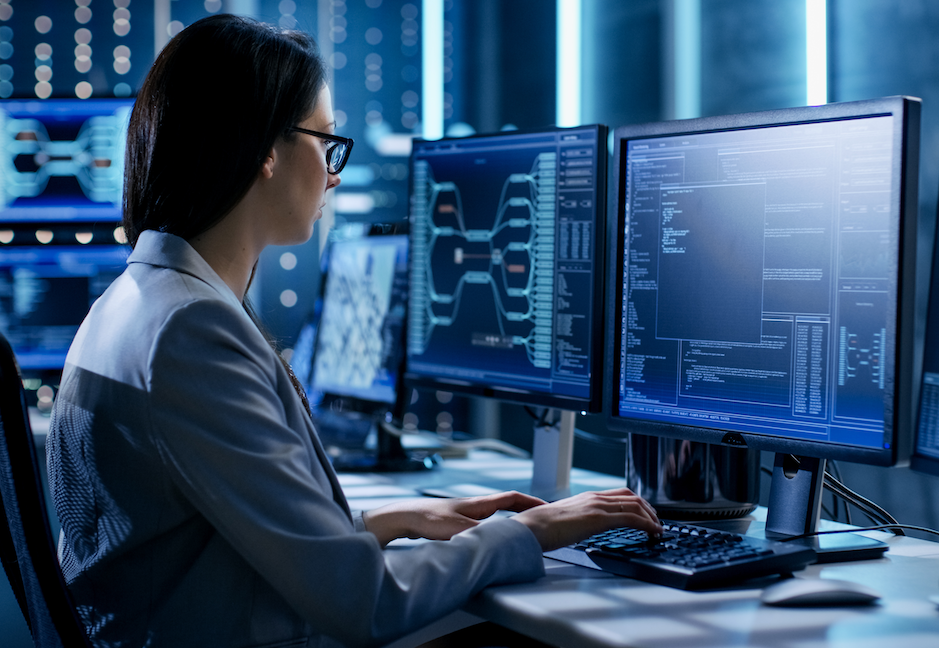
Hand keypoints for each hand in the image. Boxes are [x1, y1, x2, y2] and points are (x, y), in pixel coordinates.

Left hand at [363, 491, 545, 546]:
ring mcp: (464, 512)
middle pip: (505, 504)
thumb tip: (499, 541)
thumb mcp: (458, 529)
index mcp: (478, 504)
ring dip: (509, 518)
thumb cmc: (428, 518)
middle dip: (523, 510)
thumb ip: (479, 534)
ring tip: (521, 528)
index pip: (511, 498)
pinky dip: (493, 528)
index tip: (545, 507)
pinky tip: (491, 538)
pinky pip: (482, 523)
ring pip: (494, 514)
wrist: (405, 517)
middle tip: (538, 518)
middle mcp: (474, 506)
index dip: (530, 502)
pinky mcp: (455, 522)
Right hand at [512, 488, 661, 551]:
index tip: (645, 515)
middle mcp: (594, 498)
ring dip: (652, 517)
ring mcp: (598, 506)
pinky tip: (653, 533)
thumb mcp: (564, 521)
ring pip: (636, 505)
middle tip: (656, 522)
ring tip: (658, 530)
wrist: (532, 528)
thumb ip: (577, 521)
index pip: (619, 494)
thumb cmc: (541, 527)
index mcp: (586, 498)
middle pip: (632, 496)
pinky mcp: (599, 518)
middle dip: (649, 509)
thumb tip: (580, 530)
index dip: (637, 503)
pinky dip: (648, 524)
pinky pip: (632, 518)